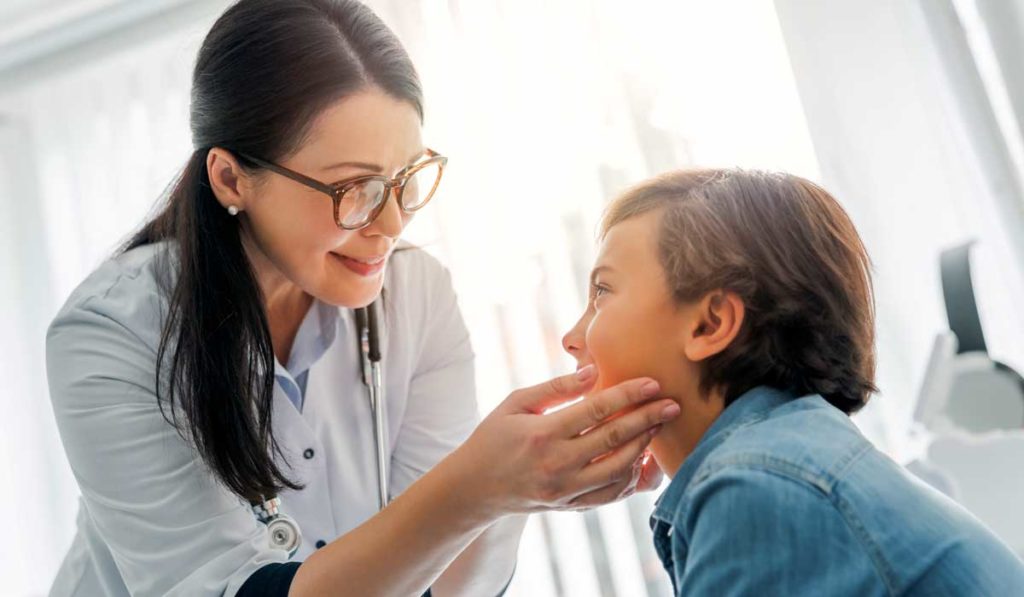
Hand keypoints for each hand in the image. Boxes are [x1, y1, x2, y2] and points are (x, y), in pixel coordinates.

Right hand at [455, 365, 680, 516]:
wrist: (474, 487)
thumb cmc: (494, 437)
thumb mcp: (515, 403)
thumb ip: (556, 389)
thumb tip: (595, 371)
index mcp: (542, 434)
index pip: (596, 411)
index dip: (628, 395)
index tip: (653, 383)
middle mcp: (556, 465)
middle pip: (614, 439)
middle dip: (648, 419)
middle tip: (673, 404)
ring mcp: (565, 490)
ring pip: (619, 470)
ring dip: (644, 448)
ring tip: (658, 427)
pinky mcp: (570, 506)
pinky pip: (611, 494)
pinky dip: (631, 478)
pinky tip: (642, 458)